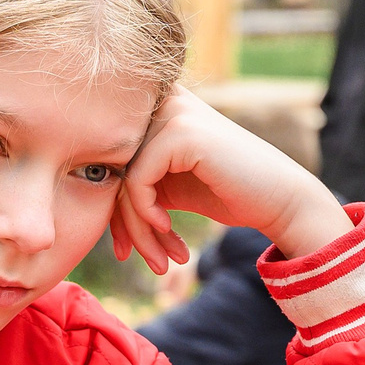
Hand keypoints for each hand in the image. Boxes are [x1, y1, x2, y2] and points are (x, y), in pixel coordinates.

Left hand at [113, 88, 351, 274]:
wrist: (281, 199)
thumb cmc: (229, 193)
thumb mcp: (171, 185)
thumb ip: (135, 181)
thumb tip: (82, 195)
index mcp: (159, 111)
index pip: (112, 160)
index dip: (114, 210)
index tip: (126, 249)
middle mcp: (163, 104)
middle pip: (114, 170)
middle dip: (125, 225)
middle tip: (147, 261)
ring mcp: (172, 114)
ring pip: (123, 179)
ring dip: (138, 229)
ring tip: (160, 260)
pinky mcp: (180, 133)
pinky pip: (137, 181)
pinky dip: (145, 214)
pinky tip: (168, 230)